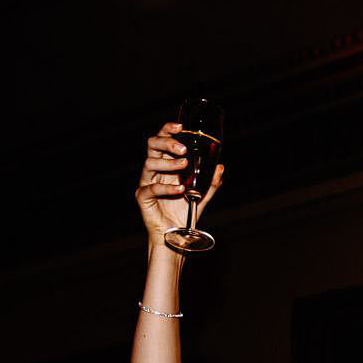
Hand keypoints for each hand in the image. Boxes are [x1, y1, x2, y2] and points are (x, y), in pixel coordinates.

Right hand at [136, 123, 223, 245]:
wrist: (176, 235)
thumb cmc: (184, 212)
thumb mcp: (201, 195)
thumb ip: (210, 182)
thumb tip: (220, 167)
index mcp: (166, 163)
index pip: (163, 139)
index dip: (168, 129)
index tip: (181, 126)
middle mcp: (154, 170)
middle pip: (152, 145)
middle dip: (167, 141)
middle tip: (183, 148)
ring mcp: (147, 182)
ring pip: (150, 163)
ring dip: (169, 163)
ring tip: (184, 165)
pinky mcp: (143, 197)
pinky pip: (151, 188)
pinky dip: (166, 187)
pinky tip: (180, 189)